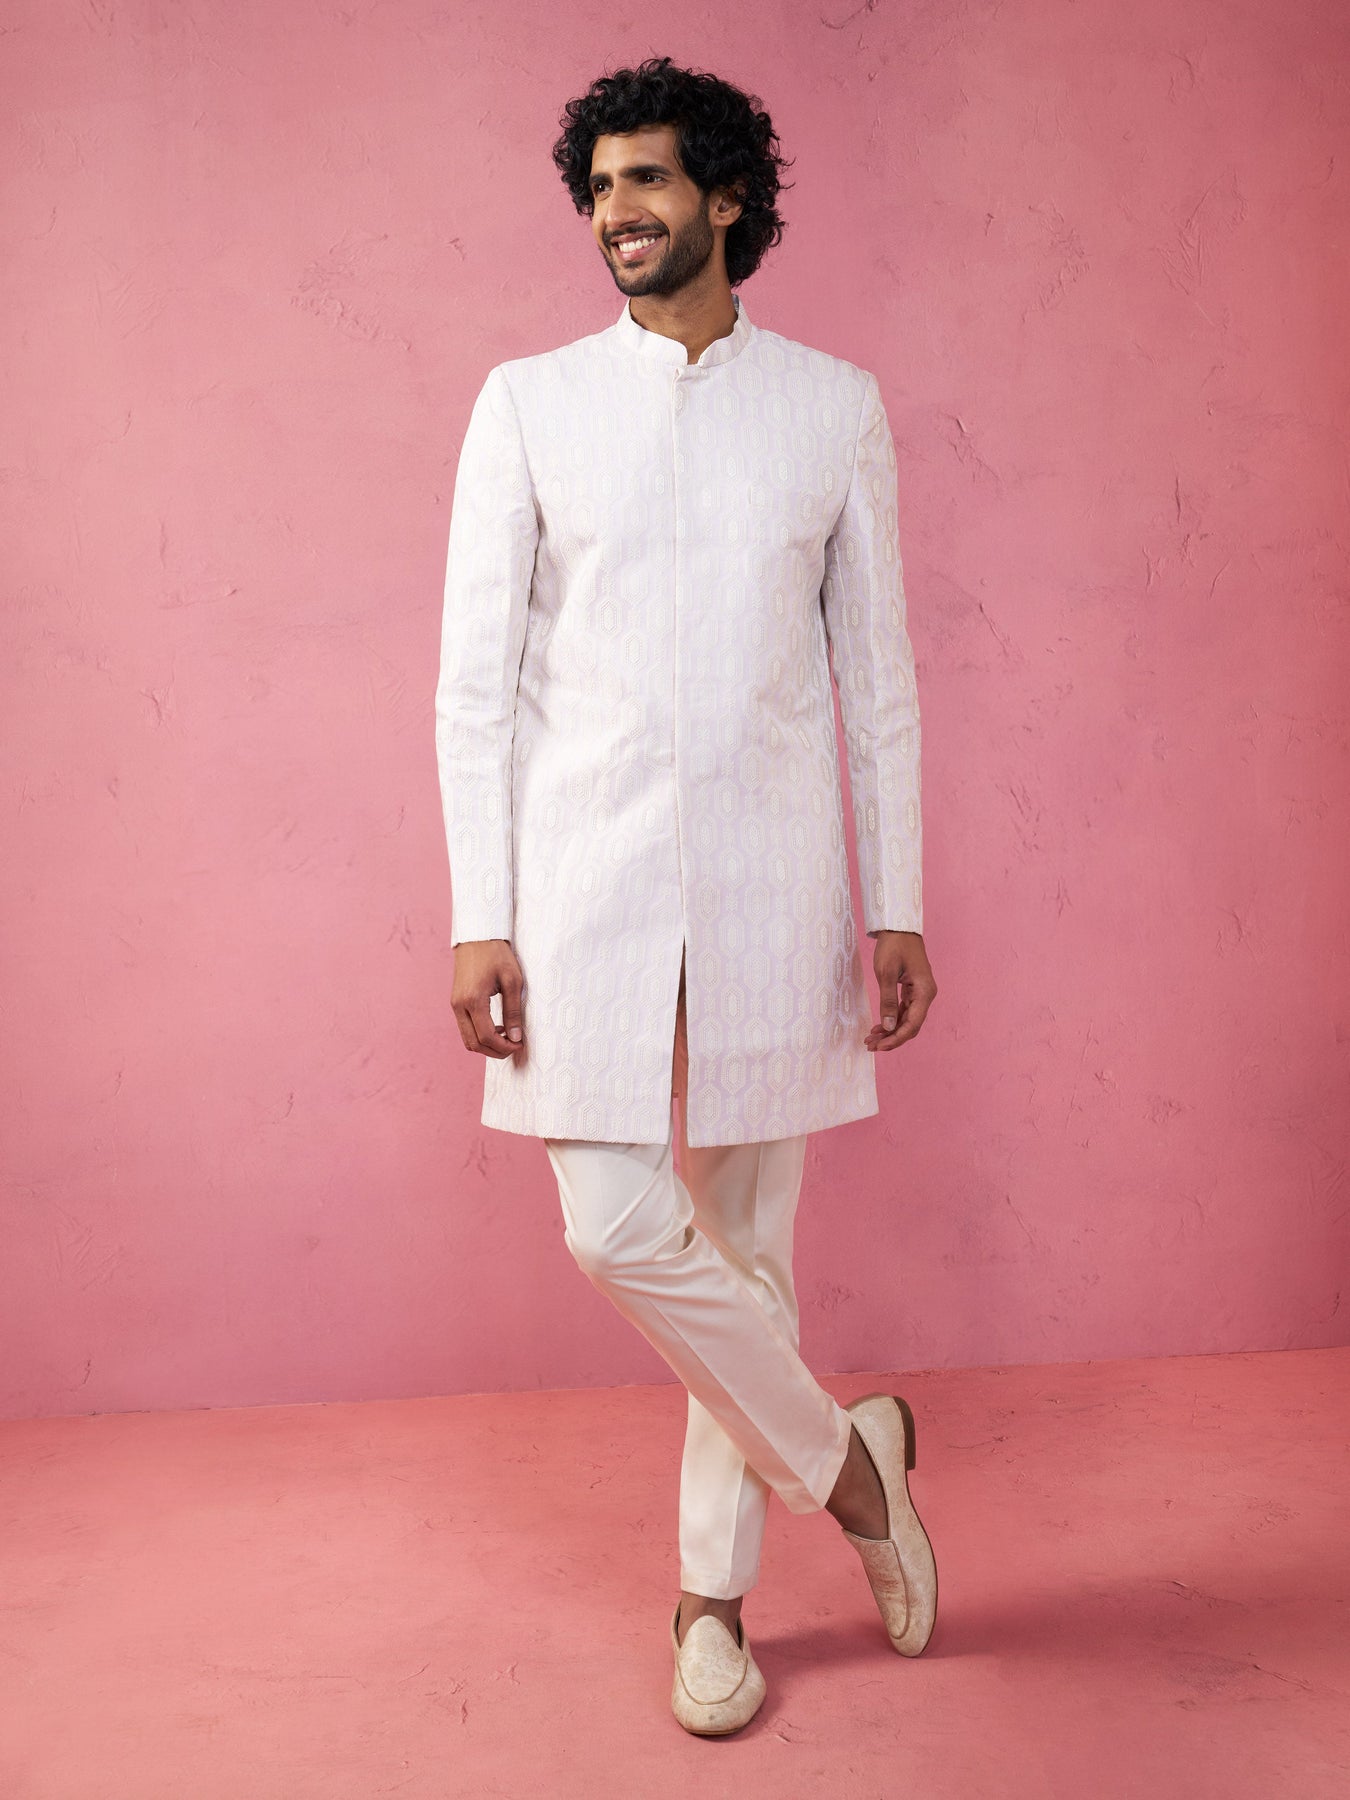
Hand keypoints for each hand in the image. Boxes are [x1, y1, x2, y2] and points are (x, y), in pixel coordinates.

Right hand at [452, 939, 526, 1058]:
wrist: (477, 937)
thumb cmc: (496, 955)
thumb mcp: (512, 981)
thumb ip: (513, 1011)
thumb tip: (516, 1037)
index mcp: (473, 1000)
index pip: (486, 1036)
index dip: (504, 1046)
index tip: (519, 1045)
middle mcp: (459, 1005)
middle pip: (474, 1043)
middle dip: (495, 1051)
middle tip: (514, 1047)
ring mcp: (455, 1004)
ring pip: (467, 1039)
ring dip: (486, 1045)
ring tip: (507, 1039)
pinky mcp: (455, 1002)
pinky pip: (465, 1028)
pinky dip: (479, 1035)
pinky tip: (496, 1028)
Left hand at [865, 930, 935, 1052]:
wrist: (899, 927)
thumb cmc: (893, 946)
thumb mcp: (886, 973)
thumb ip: (887, 1001)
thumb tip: (889, 1027)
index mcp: (924, 992)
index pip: (912, 1024)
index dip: (896, 1039)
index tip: (878, 1047)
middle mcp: (926, 995)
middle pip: (911, 1026)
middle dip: (892, 1038)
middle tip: (870, 1045)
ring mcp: (921, 993)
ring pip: (907, 1020)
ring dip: (891, 1031)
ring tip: (871, 1039)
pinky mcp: (913, 990)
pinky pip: (904, 1011)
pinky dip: (892, 1020)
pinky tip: (879, 1027)